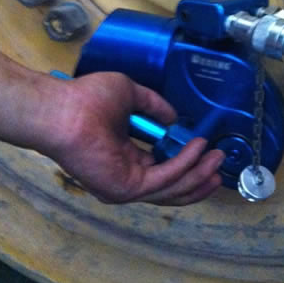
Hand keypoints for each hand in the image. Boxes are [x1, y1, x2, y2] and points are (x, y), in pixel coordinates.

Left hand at [48, 72, 224, 204]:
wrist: (63, 109)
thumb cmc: (87, 99)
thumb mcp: (129, 94)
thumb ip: (153, 106)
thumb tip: (174, 117)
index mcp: (125, 159)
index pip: (162, 170)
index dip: (187, 164)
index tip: (207, 151)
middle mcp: (127, 176)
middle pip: (172, 186)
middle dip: (199, 176)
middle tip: (220, 162)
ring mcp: (126, 186)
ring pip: (173, 188)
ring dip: (198, 174)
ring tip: (218, 159)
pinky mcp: (127, 188)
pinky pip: (165, 179)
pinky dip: (185, 165)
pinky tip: (198, 148)